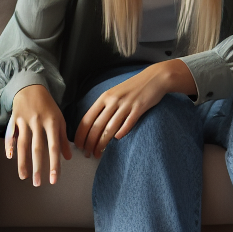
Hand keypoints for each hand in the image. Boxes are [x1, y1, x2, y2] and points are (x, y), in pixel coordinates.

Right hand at [6, 84, 71, 185]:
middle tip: (37, 184)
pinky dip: (9, 145)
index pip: (54, 148)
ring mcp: (25, 121)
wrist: (31, 87)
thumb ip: (62, 138)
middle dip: (37, 168)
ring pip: (23, 144)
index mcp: (52, 123)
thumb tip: (67, 158)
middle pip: (37, 149)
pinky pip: (11, 134)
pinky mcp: (14, 119)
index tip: (53, 180)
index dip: (54, 165)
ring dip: (22, 162)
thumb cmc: (48, 106)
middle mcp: (38, 122)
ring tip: (23, 177)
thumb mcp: (59, 119)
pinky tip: (9, 157)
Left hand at [74, 60, 196, 157]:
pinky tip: (117, 140)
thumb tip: (93, 125)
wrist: (154, 77)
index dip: (81, 134)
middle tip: (87, 153)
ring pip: (110, 128)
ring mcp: (126, 104)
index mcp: (104, 97)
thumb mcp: (114, 94)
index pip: (87, 118)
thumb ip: (104, 107)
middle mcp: (113, 101)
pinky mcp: (139, 108)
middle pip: (97, 126)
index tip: (78, 145)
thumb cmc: (132, 88)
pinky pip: (128, 123)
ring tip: (98, 153)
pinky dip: (122, 132)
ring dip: (102, 143)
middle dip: (90, 142)